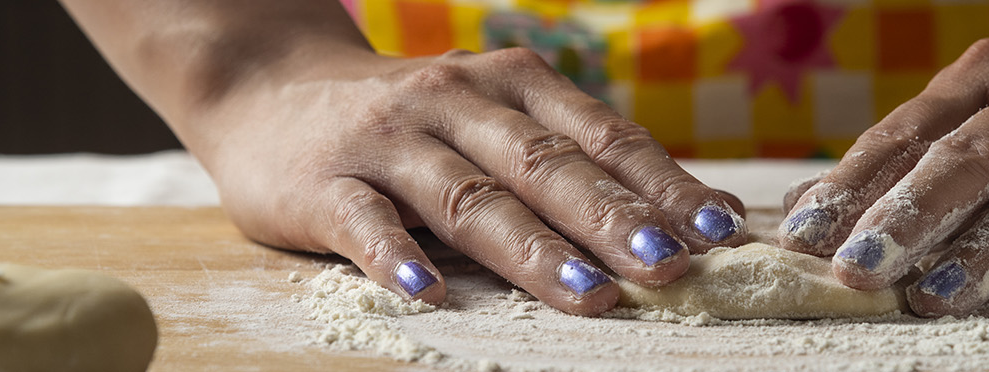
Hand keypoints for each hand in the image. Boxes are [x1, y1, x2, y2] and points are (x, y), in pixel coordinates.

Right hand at [190, 47, 747, 314]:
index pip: (602, 136)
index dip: (662, 183)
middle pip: (544, 165)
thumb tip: (702, 214)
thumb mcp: (500, 119)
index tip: (719, 231)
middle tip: (668, 266)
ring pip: (468, 197)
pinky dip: (395, 256)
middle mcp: (456, 102)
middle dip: (611, 218)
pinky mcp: (322, 182)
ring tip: (587, 293)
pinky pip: (362, 222)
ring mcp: (388, 140)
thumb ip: (585, 159)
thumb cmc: (416, 121)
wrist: (269, 88)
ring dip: (531, 248)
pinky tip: (429, 292)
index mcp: (514, 85)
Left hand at [778, 39, 988, 315]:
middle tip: (860, 268)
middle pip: (973, 154)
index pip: (908, 132)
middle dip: (909, 213)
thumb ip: (901, 171)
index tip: (804, 240)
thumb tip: (801, 211)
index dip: (854, 186)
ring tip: (940, 294)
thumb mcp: (979, 136)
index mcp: (985, 77)